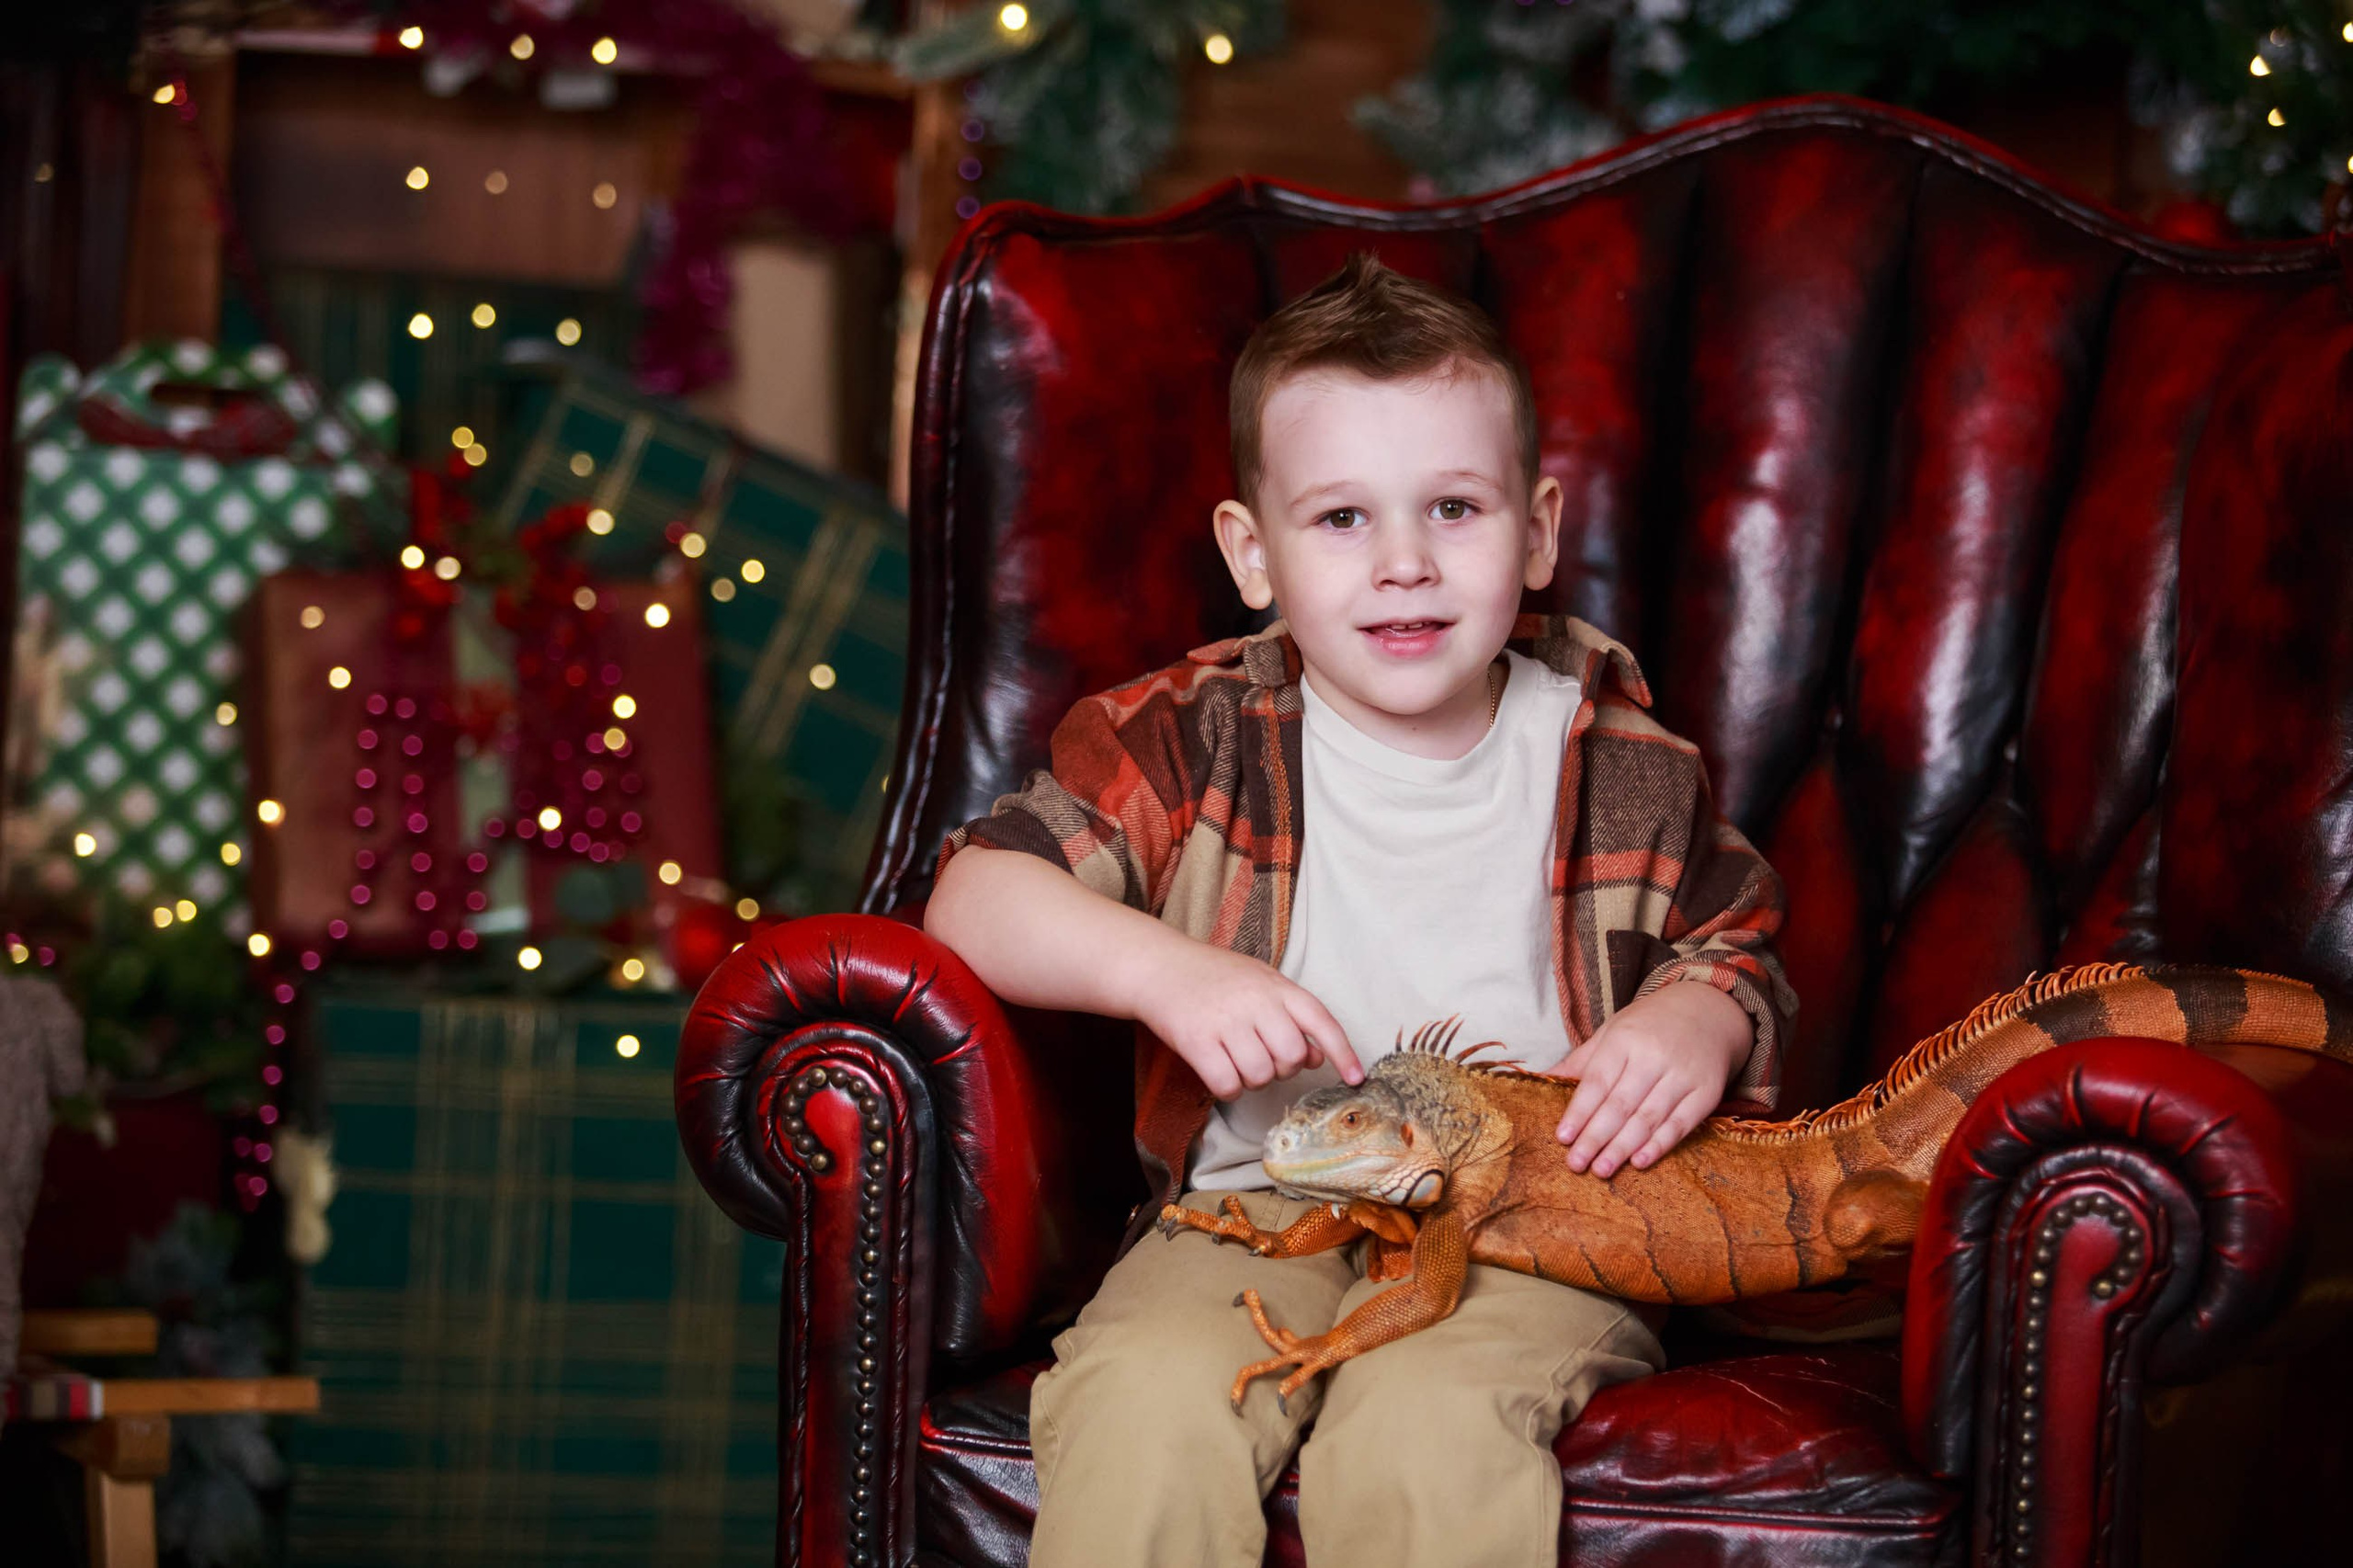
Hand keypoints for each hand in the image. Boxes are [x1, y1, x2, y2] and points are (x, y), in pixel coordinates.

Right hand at [1129, 940, 1361, 1099]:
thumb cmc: (1214, 977)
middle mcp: (1255, 1002)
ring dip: (1251, 1079)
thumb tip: (1320, 1056)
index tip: (1357, 1078)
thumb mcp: (1261, 983)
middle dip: (1281, 1069)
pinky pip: (1228, 1084)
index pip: (1321, 1021)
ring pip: (1260, 1076)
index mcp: (1277, 986)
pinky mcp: (1197, 1041)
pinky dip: (1227, 1087)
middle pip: (1292, 1058)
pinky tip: (1217, 1069)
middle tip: (1260, 1055)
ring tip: (1235, 1058)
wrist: (1158, 966)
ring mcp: (1226, 1022)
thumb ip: (1292, 1015)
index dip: (1343, 1053)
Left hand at [1550, 982, 1749, 1177]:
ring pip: (1648, 1118)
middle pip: (1620, 1104)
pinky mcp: (1707, 1092)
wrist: (1708, 1011)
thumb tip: (1542, 1079)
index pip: (1597, 1082)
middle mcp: (1654, 1056)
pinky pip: (1681, 1124)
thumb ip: (1582, 1060)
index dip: (1579, 1112)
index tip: (1561, 1137)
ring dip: (1622, 1147)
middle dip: (1595, 1137)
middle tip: (1576, 1163)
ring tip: (1601, 1169)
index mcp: (1625, 1039)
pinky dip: (1660, 1145)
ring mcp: (1683, 1075)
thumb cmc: (1650, 1025)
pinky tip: (1640, 1162)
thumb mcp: (1613, 1031)